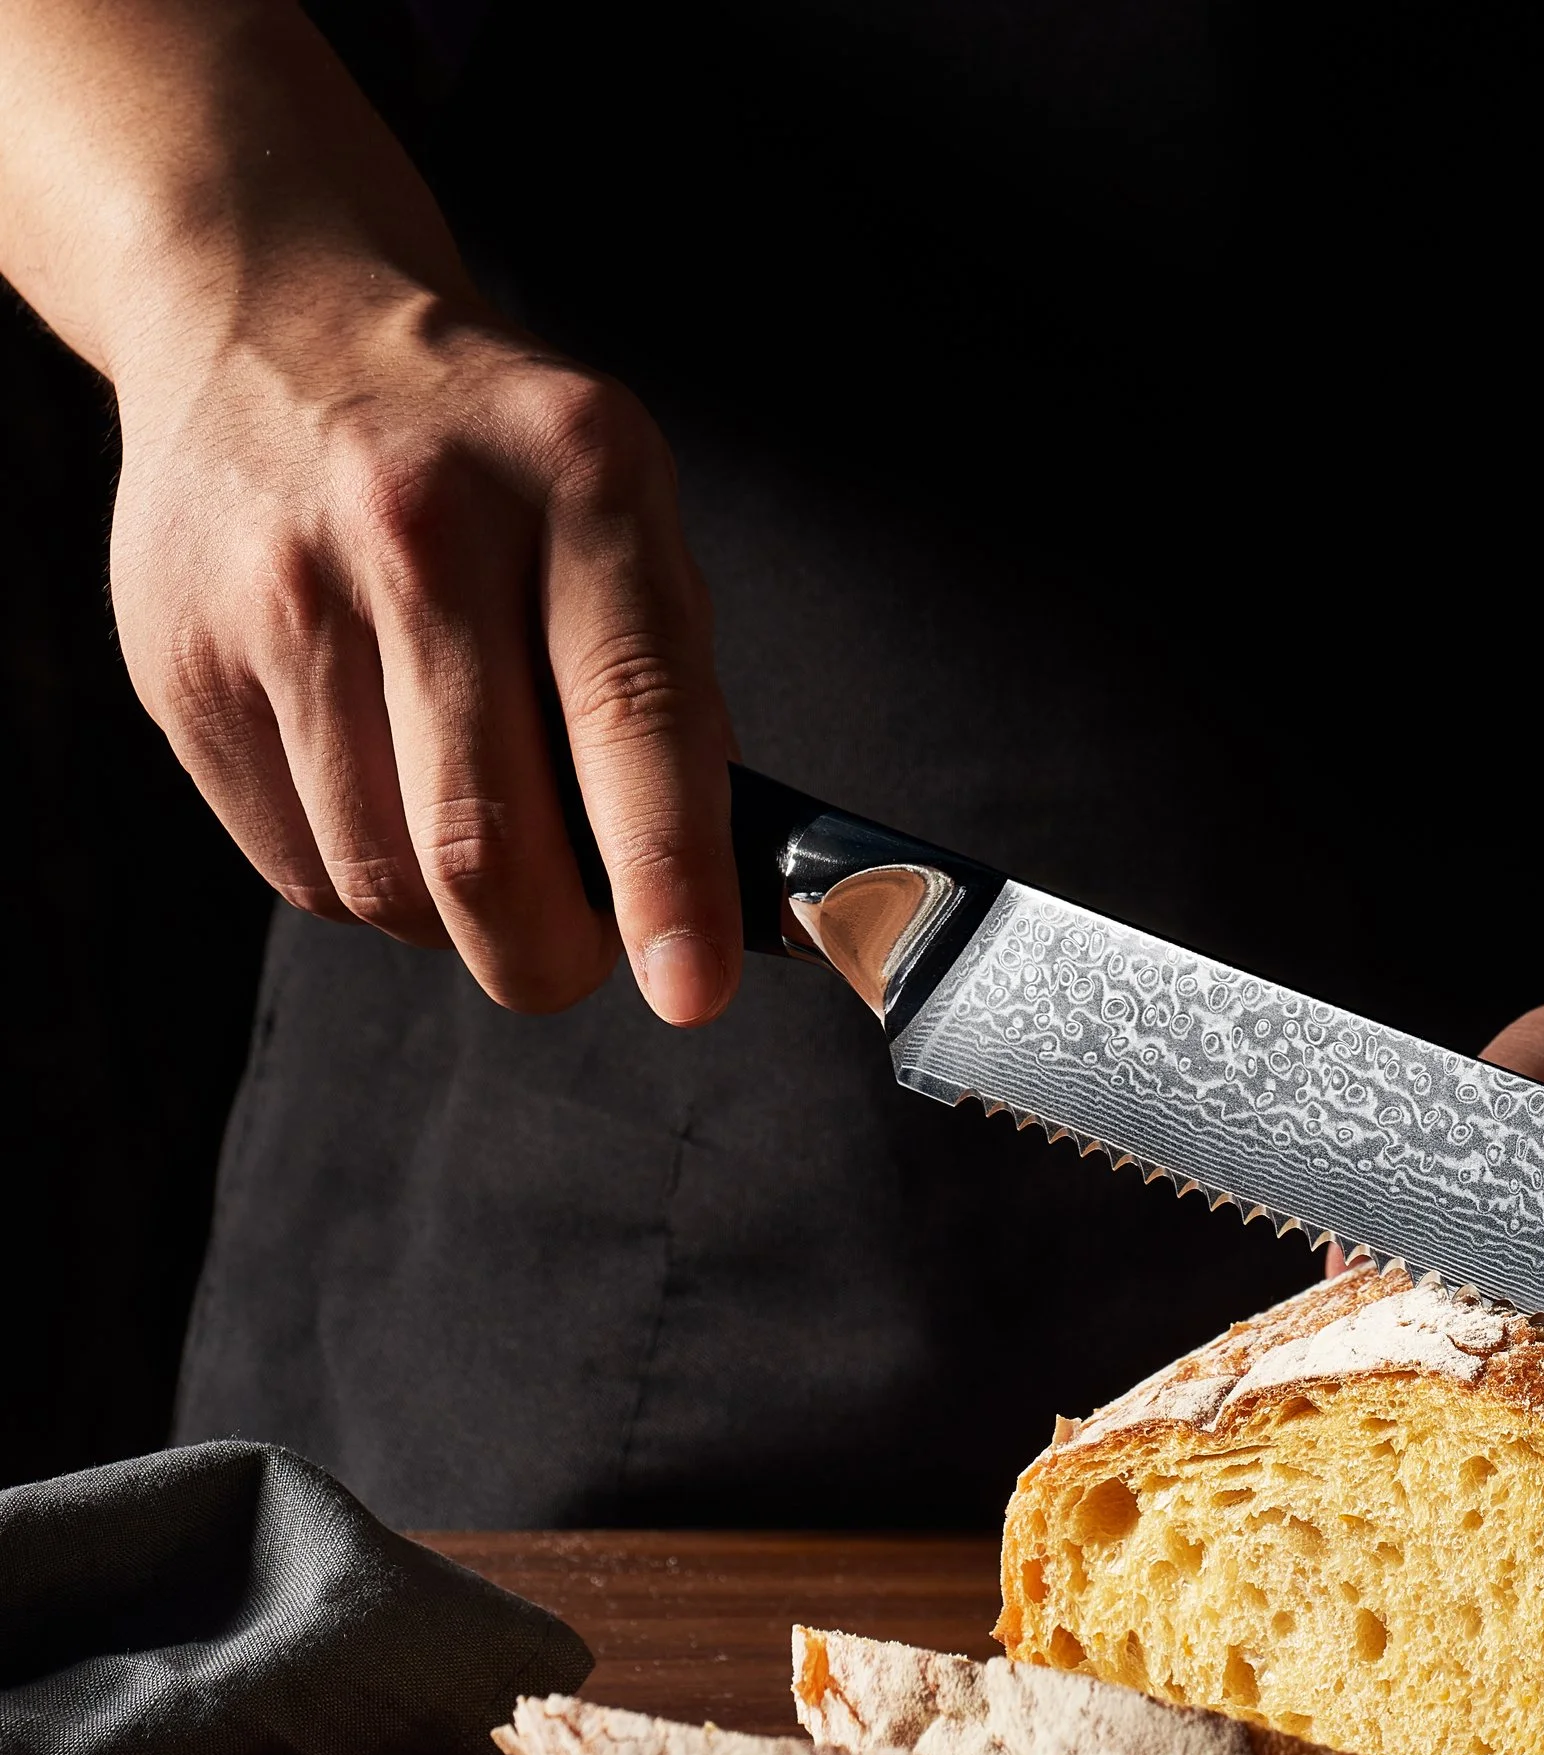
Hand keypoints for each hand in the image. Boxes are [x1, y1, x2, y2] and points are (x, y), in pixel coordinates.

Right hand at [109, 286, 736, 1021]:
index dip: (668, 881)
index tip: (693, 993)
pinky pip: (302, 868)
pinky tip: (387, 799)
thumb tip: (710, 890)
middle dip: (550, 955)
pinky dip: (369, 885)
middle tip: (581, 960)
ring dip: (456, 922)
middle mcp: (420, 528)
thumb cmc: (493, 459)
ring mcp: (283, 594)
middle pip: (483, 842)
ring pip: (385, 879)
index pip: (633, 718)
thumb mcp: (628, 515)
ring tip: (483, 850)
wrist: (273, 322)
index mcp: (578, 482)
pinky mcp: (183, 662)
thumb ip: (675, 692)